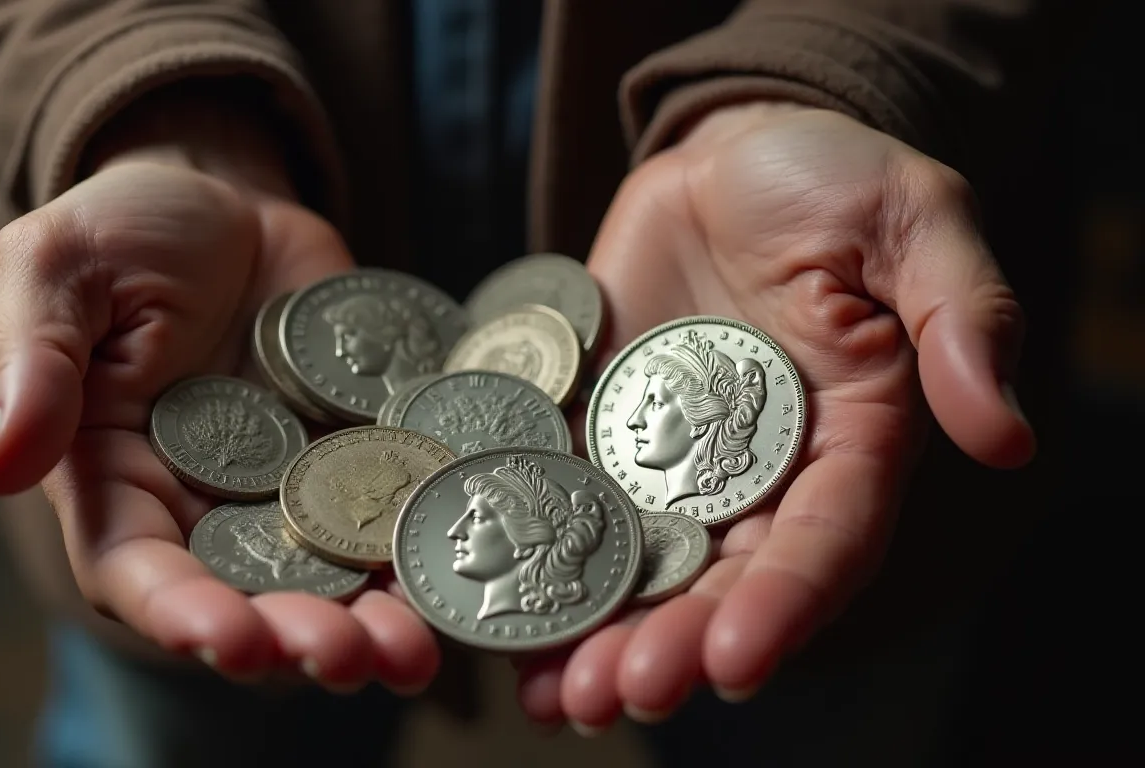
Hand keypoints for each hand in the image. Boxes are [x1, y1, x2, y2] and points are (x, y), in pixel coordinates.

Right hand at [0, 104, 438, 694]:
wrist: (226, 201)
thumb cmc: (120, 233)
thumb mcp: (54, 273)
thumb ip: (30, 364)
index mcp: (116, 482)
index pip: (140, 573)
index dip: (185, 614)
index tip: (232, 639)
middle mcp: (207, 508)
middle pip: (251, 596)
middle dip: (298, 637)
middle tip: (348, 657)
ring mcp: (295, 490)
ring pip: (335, 577)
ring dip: (375, 622)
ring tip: (414, 650)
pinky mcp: (366, 456)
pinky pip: (402, 513)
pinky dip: (433, 550)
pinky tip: (474, 574)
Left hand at [519, 103, 1035, 730]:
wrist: (730, 153)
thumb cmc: (836, 178)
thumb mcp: (917, 223)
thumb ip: (962, 320)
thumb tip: (1007, 435)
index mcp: (848, 443)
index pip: (823, 543)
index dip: (783, 604)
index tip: (736, 662)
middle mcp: (758, 473)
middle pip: (718, 579)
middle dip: (673, 643)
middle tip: (620, 695)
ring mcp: (669, 460)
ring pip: (636, 565)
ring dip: (597, 635)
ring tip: (555, 697)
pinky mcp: (595, 429)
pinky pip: (561, 501)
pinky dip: (533, 560)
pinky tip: (491, 621)